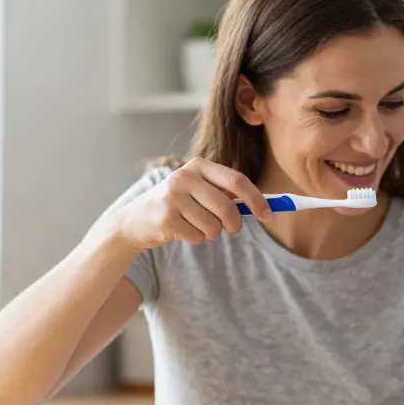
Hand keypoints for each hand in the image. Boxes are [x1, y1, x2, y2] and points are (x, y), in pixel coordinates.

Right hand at [113, 157, 272, 250]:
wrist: (135, 220)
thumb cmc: (178, 205)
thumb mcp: (200, 191)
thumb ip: (227, 194)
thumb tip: (266, 208)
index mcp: (198, 165)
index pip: (237, 181)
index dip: (257, 200)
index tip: (269, 216)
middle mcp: (184, 177)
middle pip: (228, 207)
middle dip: (234, 224)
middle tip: (231, 229)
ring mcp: (173, 197)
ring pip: (214, 226)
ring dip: (210, 233)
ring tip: (195, 225)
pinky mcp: (165, 218)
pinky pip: (197, 236)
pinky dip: (195, 238)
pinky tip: (180, 230)